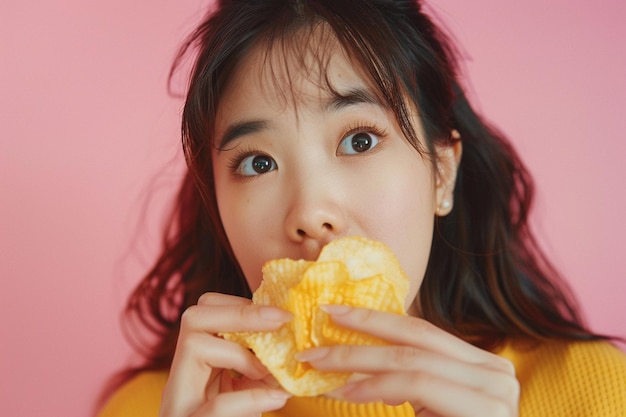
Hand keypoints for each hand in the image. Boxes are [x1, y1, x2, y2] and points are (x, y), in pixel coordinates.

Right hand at [159, 293, 292, 416]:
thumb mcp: (247, 393)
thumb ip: (257, 366)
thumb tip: (293, 330)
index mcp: (195, 368)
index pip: (203, 311)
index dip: (240, 305)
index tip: (280, 314)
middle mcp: (180, 382)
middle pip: (192, 318)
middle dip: (240, 314)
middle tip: (281, 321)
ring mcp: (179, 406)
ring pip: (196, 349)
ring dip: (244, 355)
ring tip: (271, 375)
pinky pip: (214, 409)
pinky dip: (249, 399)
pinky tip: (276, 400)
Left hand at [296, 305, 518, 416]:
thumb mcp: (429, 408)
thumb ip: (407, 382)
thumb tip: (359, 367)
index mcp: (481, 365)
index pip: (421, 331)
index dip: (374, 318)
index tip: (333, 312)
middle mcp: (495, 371)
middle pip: (415, 337)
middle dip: (360, 330)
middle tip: (317, 334)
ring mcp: (494, 391)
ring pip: (411, 359)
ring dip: (358, 360)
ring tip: (320, 364)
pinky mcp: (486, 411)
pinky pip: (418, 384)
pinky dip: (376, 386)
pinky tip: (347, 391)